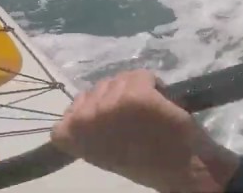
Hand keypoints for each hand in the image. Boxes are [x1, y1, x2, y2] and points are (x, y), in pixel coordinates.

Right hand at [51, 70, 239, 192]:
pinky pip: (141, 75)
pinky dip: (154, 84)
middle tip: (132, 121)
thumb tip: (85, 108)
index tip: (104, 126)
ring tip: (146, 114)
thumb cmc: (142, 160)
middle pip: (96, 89)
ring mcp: (110, 105)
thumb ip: (88, 131)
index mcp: (74, 136)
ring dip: (133, 90)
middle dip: (113, 99)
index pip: (63, 119)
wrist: (180, 167)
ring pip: (119, 79)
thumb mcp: (102, 151)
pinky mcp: (135, 96)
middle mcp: (86, 119)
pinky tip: (159, 105)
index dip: (83, 115)